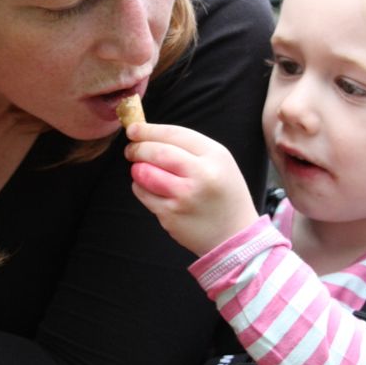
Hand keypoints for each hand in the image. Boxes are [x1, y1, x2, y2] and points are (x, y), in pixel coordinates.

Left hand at [125, 122, 257, 257]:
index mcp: (215, 156)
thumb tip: (149, 135)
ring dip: (136, 169)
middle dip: (138, 148)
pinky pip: (143, 194)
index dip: (149, 130)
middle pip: (158, 152)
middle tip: (131, 150)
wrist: (234, 235)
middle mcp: (201, 174)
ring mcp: (184, 196)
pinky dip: (140, 187)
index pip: (175, 134)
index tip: (134, 129)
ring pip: (145, 173)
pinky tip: (149, 187)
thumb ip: (190, 148)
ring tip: (139, 168)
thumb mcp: (220, 163)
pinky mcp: (171, 215)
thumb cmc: (223, 195)